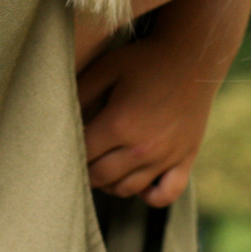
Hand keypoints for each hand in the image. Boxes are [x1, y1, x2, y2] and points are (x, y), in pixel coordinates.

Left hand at [77, 0, 250, 206]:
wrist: (193, 56)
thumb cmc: (145, 60)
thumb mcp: (106, 67)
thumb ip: (79, 93)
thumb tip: (56, 117)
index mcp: (119, 124)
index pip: (81, 154)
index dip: (67, 150)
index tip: (62, 144)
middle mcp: (142, 147)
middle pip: (100, 177)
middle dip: (84, 170)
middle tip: (80, 157)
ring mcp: (166, 157)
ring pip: (127, 189)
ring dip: (109, 183)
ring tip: (103, 165)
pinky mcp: (186, 159)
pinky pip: (164, 195)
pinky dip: (148, 195)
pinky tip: (138, 179)